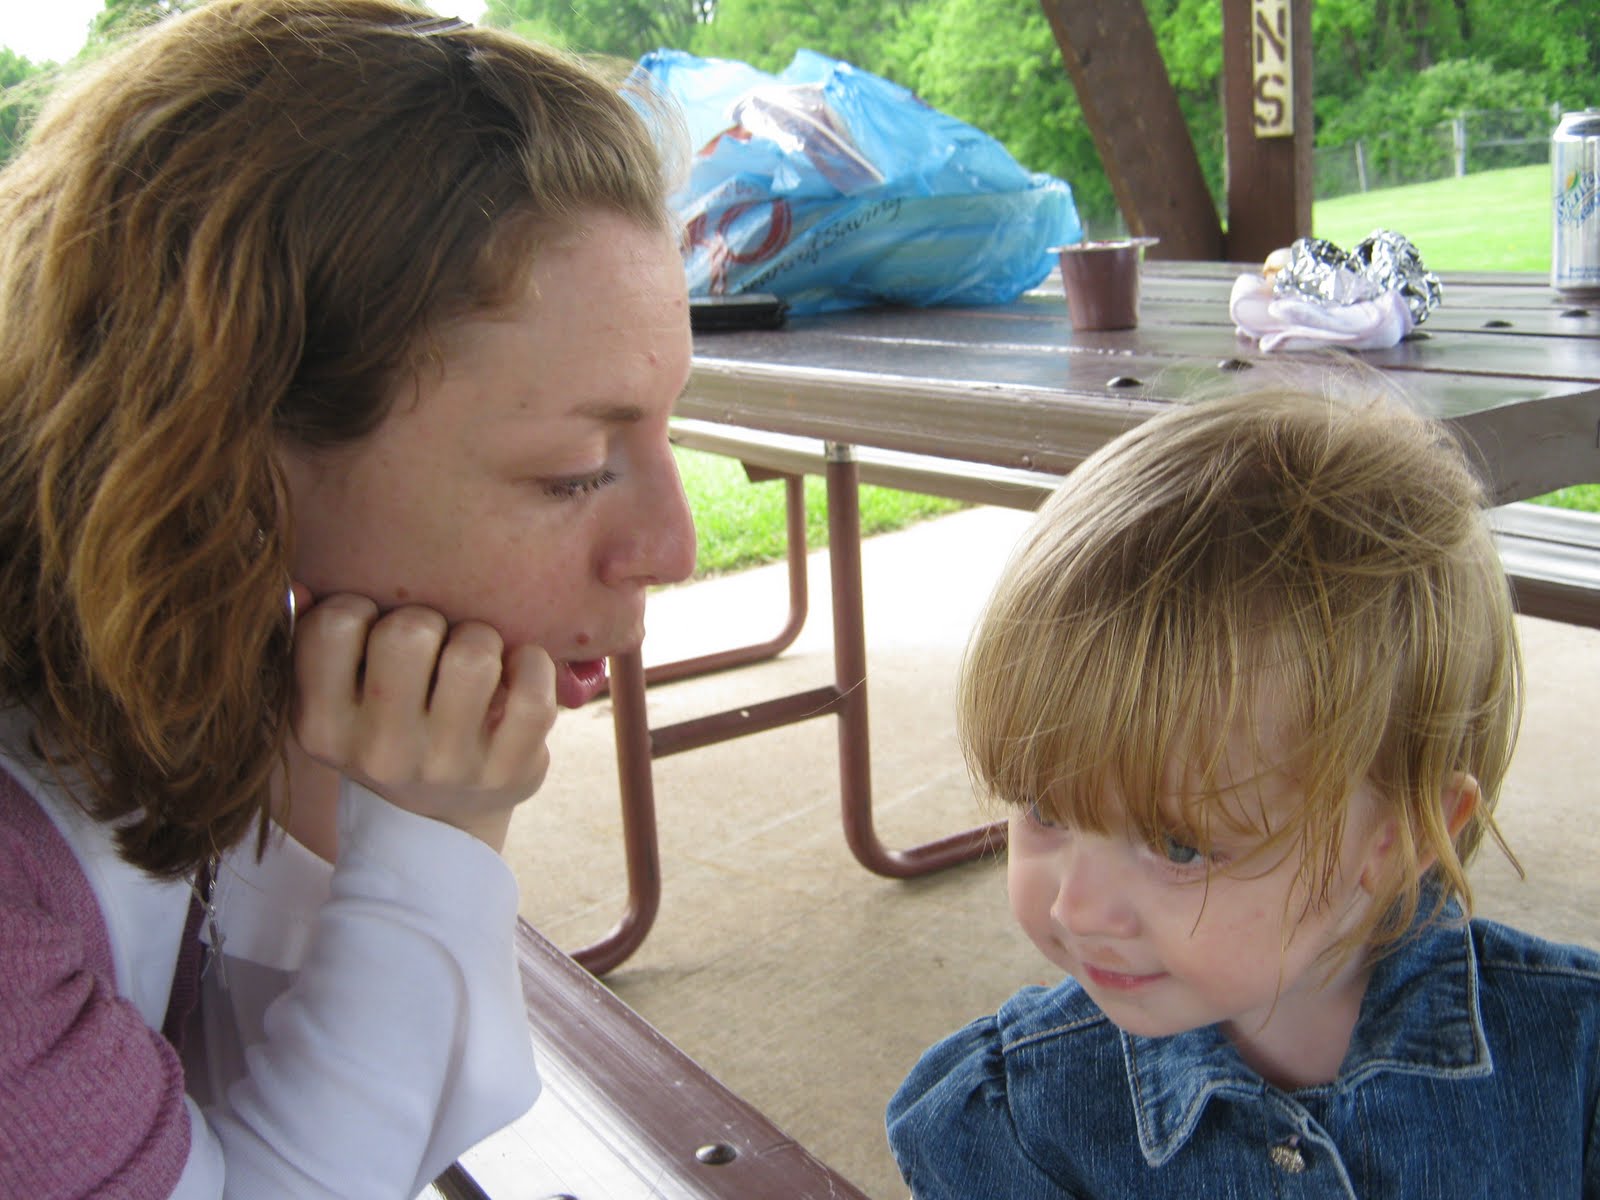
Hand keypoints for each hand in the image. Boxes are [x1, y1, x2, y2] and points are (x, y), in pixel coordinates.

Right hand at [289, 592, 556, 848]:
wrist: (435, 819)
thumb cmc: (383, 727)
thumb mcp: (332, 697)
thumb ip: (311, 638)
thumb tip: (301, 587)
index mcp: (323, 727)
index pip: (335, 624)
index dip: (361, 610)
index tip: (374, 630)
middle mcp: (381, 754)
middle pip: (408, 631)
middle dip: (428, 621)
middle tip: (433, 643)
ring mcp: (448, 766)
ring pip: (474, 653)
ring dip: (480, 638)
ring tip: (474, 660)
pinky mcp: (508, 771)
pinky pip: (532, 690)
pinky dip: (532, 664)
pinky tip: (516, 670)